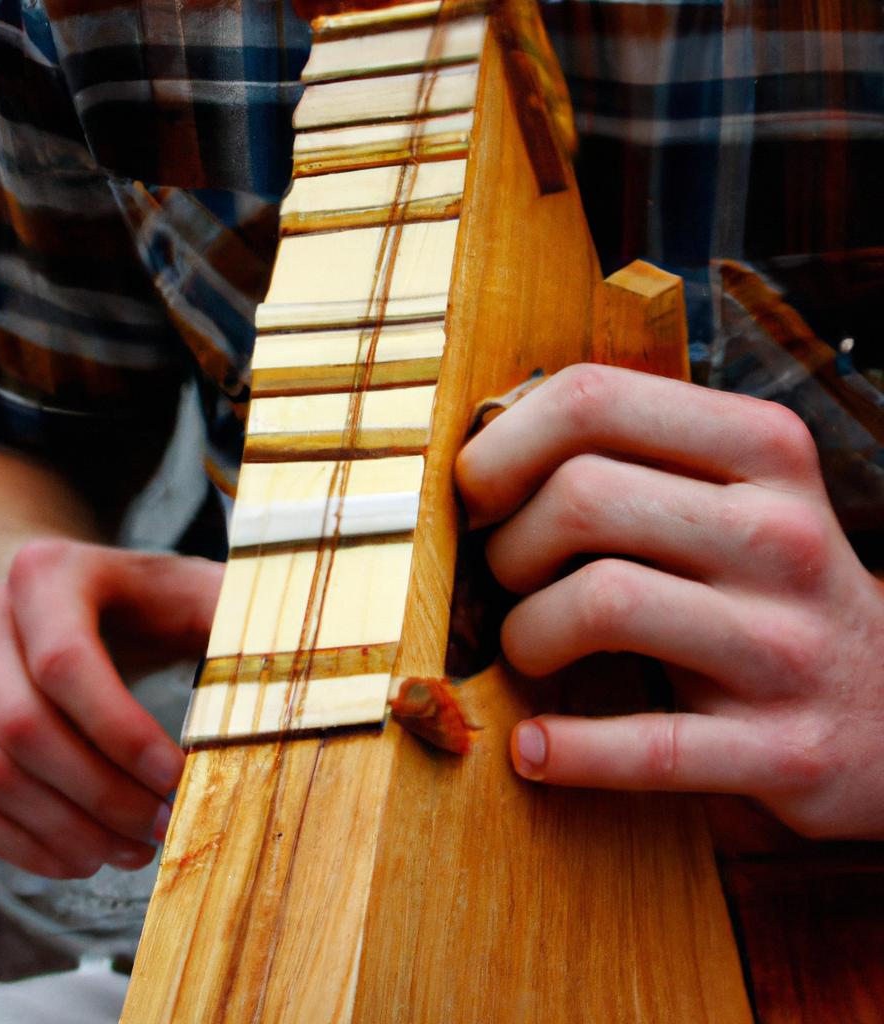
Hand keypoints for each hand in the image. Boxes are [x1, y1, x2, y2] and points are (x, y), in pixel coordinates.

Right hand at [0, 540, 223, 876]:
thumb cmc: (146, 601)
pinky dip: (21, 846)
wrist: (63, 600)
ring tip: (134, 848)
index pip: (66, 666)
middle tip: (163, 827)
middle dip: (101, 796)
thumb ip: (246, 621)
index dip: (122, 735)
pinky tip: (82, 854)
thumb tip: (315, 665)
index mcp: (45, 571)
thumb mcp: (202, 592)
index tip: (180, 777)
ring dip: (67, 832)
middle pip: (23, 733)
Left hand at [456, 363, 883, 840]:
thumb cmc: (766, 587)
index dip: (503, 445)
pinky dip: (567, 751)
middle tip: (505, 578)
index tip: (477, 492)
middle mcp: (781, 533)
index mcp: (760, 450)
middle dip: (508, 546)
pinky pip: (648, 745)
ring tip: (526, 647)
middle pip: (584, 498)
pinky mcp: (786, 747)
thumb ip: (627, 457)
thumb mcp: (728, 495)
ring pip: (603, 601)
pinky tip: (533, 748)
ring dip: (526, 633)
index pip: (595, 398)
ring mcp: (788, 643)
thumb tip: (484, 451)